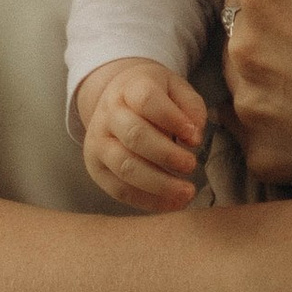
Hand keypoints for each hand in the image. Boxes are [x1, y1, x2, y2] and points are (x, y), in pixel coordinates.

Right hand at [75, 57, 207, 213]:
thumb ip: (191, 107)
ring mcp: (98, 142)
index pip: (147, 100)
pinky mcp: (96, 167)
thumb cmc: (154, 96)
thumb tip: (194, 138)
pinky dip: (148, 200)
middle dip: (167, 155)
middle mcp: (108, 114)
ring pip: (125, 167)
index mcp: (130, 88)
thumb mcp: (176, 89)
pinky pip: (120, 190)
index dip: (173, 119)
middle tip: (192, 165)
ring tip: (187, 192)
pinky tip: (172, 203)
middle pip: (135, 136)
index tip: (194, 137)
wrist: (115, 99)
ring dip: (159, 184)